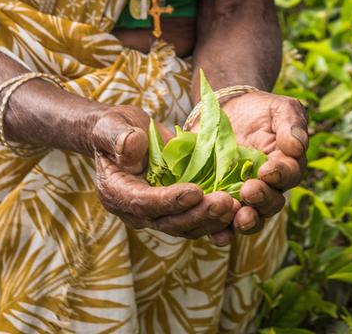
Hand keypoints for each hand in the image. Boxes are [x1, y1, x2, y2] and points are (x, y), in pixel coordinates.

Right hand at [89, 105, 239, 245]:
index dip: (169, 200)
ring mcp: (158, 214)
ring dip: (212, 220)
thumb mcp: (112, 125)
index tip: (195, 191)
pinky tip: (239, 211)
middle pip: (168, 222)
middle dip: (198, 214)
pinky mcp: (176, 210)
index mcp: (117, 192)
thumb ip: (119, 136)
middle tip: (225, 203)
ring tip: (235, 207)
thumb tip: (131, 146)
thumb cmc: (116, 129)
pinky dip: (217, 220)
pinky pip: (197, 221)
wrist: (125, 136)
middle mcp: (136, 211)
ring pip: (187, 226)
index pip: (142, 203)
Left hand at [220, 91, 308, 233]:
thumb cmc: (261, 110)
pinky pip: (223, 223)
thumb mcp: (281, 108)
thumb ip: (291, 124)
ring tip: (238, 218)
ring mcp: (244, 198)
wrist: (228, 110)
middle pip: (272, 203)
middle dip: (262, 200)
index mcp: (287, 167)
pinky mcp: (220, 202)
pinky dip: (221, 232)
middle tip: (249, 191)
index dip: (281, 175)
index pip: (290, 175)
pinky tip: (215, 234)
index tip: (268, 170)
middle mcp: (269, 188)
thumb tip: (297, 146)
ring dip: (245, 222)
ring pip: (251, 219)